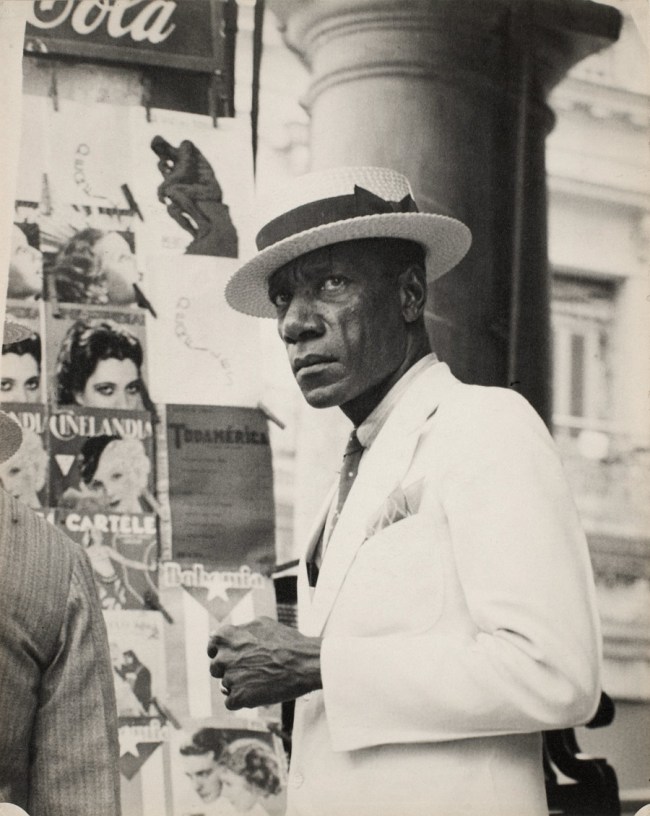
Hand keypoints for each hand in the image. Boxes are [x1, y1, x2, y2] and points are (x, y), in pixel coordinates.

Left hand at [207, 617, 321, 709]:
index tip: (234, 657)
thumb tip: (219, 634)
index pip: (212, 647)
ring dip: (240, 685)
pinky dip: (243, 700)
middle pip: (216, 669)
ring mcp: (230, 677)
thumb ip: (238, 630)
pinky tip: (259, 693)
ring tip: (262, 680)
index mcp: (226, 636)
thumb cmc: (286, 641)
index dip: (223, 653)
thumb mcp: (262, 624)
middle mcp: (224, 656)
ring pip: (226, 686)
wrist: (304, 663)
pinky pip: (231, 702)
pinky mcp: (238, 697)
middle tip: (252, 669)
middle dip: (231, 670)